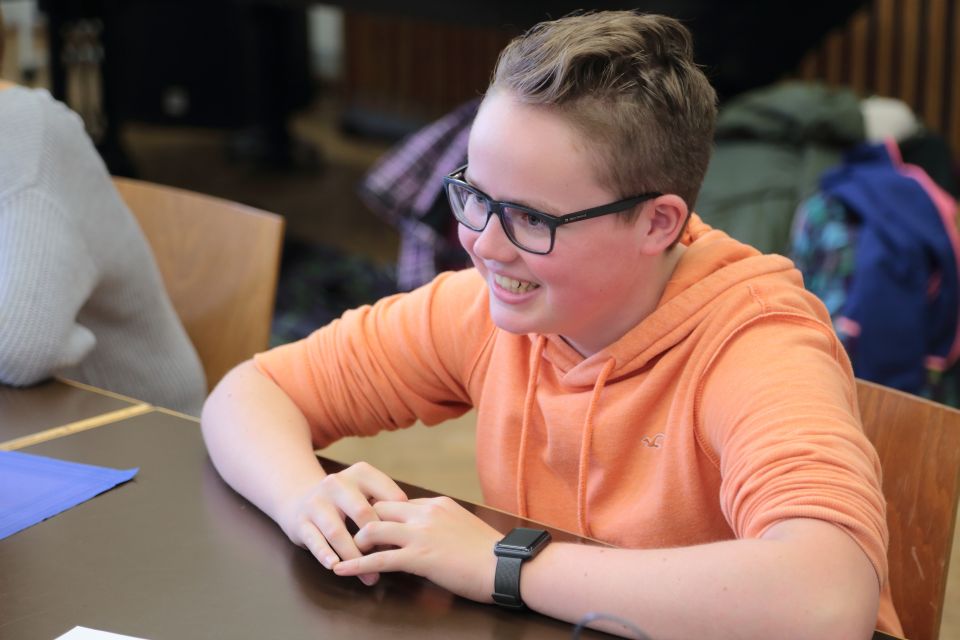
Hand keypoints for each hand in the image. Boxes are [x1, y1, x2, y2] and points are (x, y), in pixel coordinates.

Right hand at [277, 461, 406, 584]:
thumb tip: (415, 534)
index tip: (408, 542)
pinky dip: (326, 554)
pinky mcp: (301, 520)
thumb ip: (388, 507)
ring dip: (355, 556)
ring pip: (338, 531)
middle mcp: (338, 483)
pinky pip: (315, 540)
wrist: (300, 497)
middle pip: (363, 513)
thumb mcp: (366, 492)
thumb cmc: (346, 501)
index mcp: (362, 473)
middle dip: (377, 541)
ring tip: (369, 576)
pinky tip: (336, 566)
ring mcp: (317, 501)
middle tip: (390, 561)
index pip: (389, 497)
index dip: (400, 522)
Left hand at [333, 496, 503, 602]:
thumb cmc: (491, 554)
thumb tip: (431, 534)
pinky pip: (378, 560)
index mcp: (437, 504)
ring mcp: (421, 534)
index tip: (369, 525)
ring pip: (373, 529)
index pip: (398, 502)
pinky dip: (356, 565)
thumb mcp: (465, 527)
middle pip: (379, 508)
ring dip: (355, 541)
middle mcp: (426, 513)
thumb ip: (443, 525)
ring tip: (344, 552)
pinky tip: (341, 570)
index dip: (381, 515)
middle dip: (361, 521)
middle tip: (349, 536)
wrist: (507, 566)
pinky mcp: (419, 558)